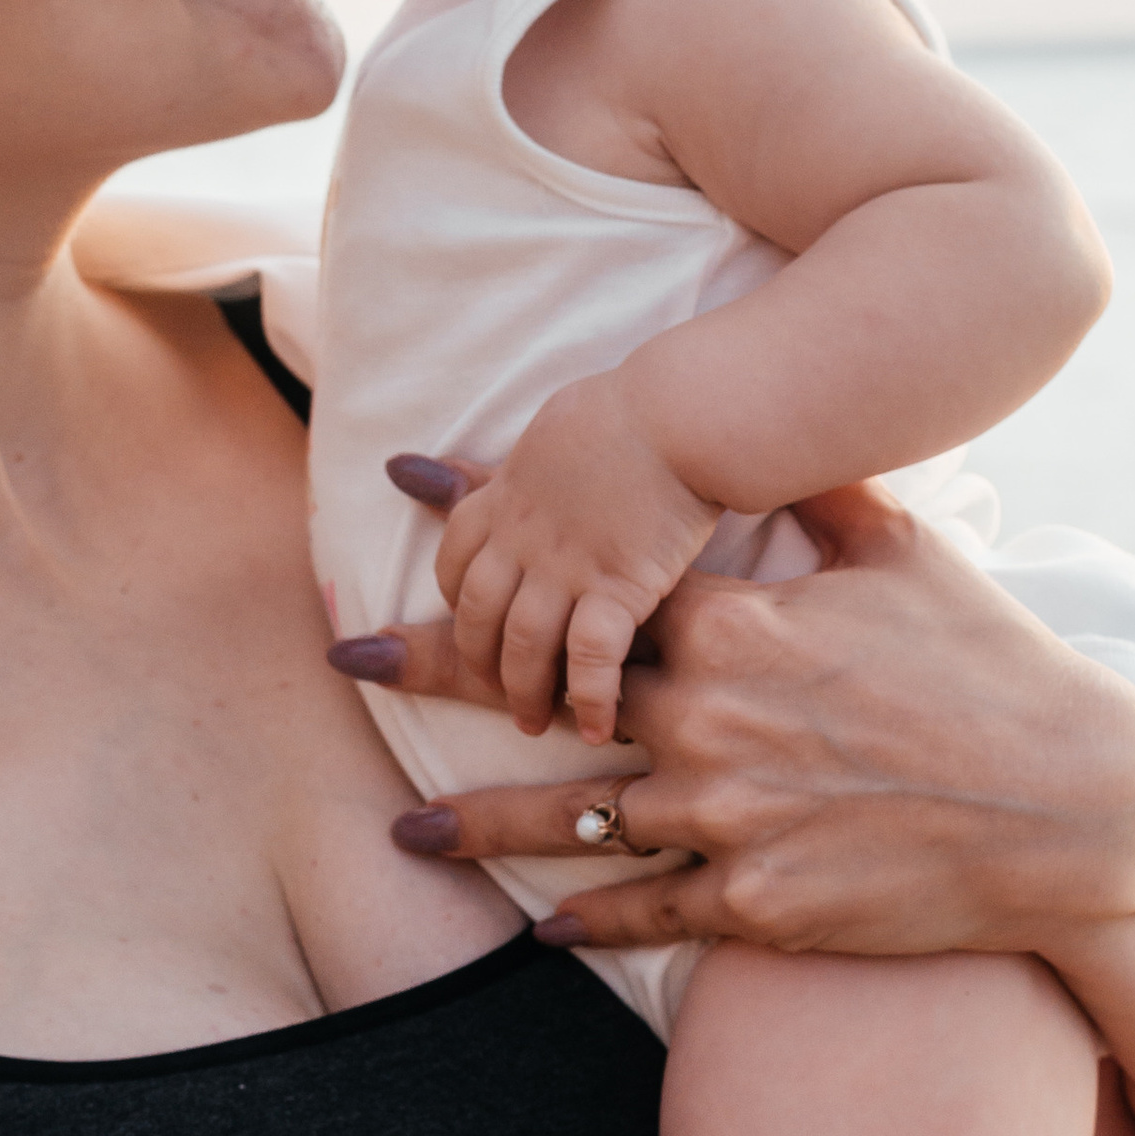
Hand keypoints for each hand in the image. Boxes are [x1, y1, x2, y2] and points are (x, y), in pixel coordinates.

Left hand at [344, 481, 1134, 961]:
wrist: (1073, 816)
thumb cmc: (999, 672)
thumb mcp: (912, 558)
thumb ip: (825, 495)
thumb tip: (785, 427)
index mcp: (735, 621)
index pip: (584, 566)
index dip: (491, 524)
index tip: (409, 486)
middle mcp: (709, 717)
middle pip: (542, 689)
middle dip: (434, 667)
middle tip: (346, 655)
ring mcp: (723, 818)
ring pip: (567, 818)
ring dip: (475, 826)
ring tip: (403, 832)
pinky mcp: (750, 904)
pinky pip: (638, 910)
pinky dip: (582, 915)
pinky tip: (533, 923)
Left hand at [395, 373, 718, 743]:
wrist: (680, 412)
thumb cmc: (634, 408)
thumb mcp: (560, 422)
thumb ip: (540, 456)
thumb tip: (538, 455)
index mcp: (507, 495)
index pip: (455, 558)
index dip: (455, 598)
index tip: (472, 624)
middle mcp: (523, 536)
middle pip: (476, 613)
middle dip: (478, 661)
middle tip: (495, 690)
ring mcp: (566, 565)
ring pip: (523, 645)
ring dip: (523, 693)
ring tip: (533, 724)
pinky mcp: (617, 587)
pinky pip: (589, 658)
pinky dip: (589, 697)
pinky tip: (598, 726)